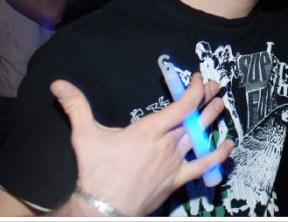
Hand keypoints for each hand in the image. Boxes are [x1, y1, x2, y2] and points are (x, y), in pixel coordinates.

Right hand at [50, 73, 233, 215]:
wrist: (101, 209)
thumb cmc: (95, 173)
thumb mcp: (84, 135)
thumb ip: (76, 106)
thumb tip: (58, 85)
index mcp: (149, 130)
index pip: (181, 104)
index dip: (194, 89)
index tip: (198, 78)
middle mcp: (167, 144)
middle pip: (193, 117)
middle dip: (206, 99)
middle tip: (216, 86)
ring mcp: (175, 162)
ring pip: (200, 136)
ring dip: (212, 119)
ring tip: (221, 105)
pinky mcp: (177, 179)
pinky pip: (203, 165)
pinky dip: (218, 155)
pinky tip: (228, 145)